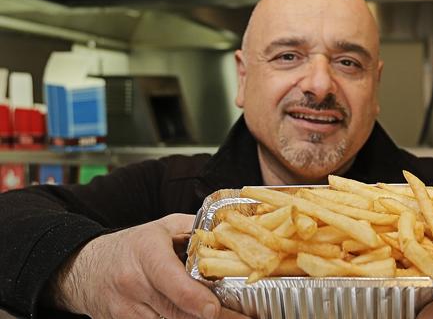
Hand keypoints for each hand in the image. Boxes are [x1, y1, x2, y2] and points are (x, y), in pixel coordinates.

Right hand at [52, 213, 248, 318]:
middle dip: (210, 317)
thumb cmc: (131, 247)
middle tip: (243, 318)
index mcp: (147, 253)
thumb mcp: (161, 228)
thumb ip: (195, 230)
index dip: (193, 298)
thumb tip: (230, 234)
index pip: (170, 280)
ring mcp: (125, 311)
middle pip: (175, 311)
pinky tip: (197, 318)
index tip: (214, 309)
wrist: (83, 269)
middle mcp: (134, 284)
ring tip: (227, 317)